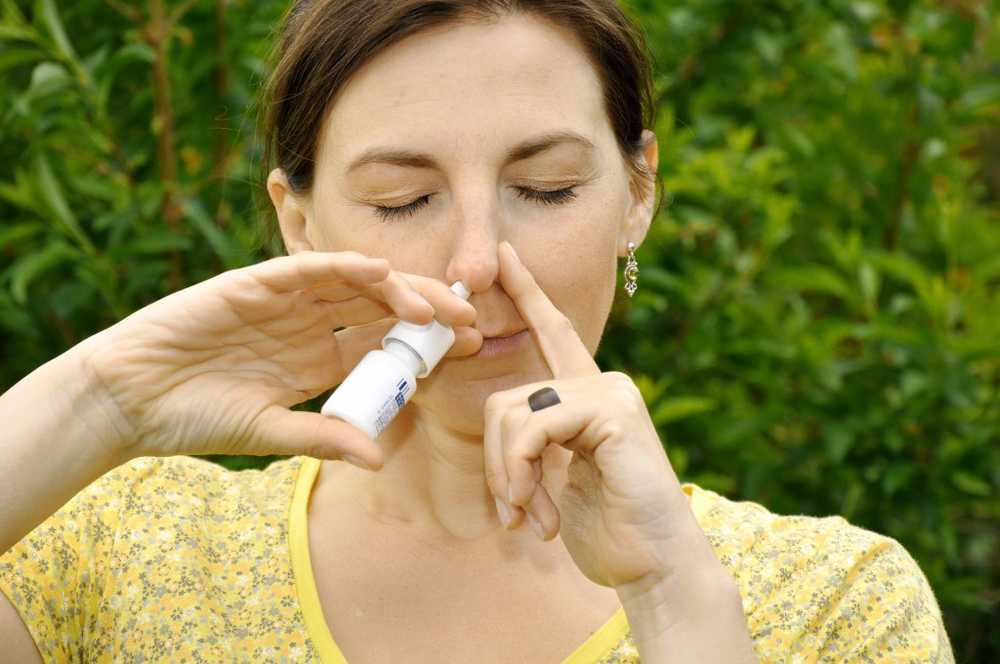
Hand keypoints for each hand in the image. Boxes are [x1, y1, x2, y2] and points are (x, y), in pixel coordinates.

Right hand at [79, 250, 477, 466]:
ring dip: (397, 290)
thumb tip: (380, 459)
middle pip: (381, 308)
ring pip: (354, 284)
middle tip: (472, 321)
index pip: (385, 344)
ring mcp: (284, 301)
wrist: (128, 400)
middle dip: (428, 313)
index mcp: (318, 359)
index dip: (426, 344)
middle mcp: (309, 324)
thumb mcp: (269, 434)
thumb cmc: (194, 418)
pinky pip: (306, 269)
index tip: (470, 348)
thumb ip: (323, 438)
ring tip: (436, 308)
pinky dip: (341, 267)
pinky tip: (378, 273)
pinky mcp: (253, 283)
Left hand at [484, 240, 704, 589]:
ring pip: (513, 413)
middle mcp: (602, 384)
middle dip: (494, 464)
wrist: (655, 567)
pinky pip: (533, 426)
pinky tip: (541, 515)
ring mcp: (610, 392)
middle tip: (511, 512)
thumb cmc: (608, 530)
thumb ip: (533, 449)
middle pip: (504, 399)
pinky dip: (520, 472)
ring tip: (529, 519)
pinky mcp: (613, 410)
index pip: (553, 334)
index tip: (503, 256)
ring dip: (507, 478)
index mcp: (587, 397)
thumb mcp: (557, 483)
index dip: (527, 294)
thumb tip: (501, 443)